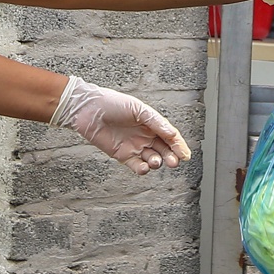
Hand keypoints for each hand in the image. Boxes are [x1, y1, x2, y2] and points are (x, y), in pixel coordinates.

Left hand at [50, 76, 191, 174]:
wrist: (87, 109)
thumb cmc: (112, 103)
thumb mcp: (138, 109)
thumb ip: (156, 122)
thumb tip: (173, 134)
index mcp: (152, 123)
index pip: (170, 136)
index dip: (179, 145)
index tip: (185, 155)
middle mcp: (145, 135)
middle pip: (164, 150)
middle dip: (171, 157)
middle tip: (174, 162)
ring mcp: (134, 146)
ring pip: (152, 159)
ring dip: (157, 162)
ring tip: (155, 161)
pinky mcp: (122, 155)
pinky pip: (136, 165)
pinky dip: (142, 169)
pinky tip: (144, 167)